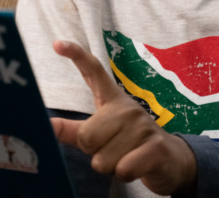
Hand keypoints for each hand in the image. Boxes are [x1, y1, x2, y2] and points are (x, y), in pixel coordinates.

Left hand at [50, 40, 198, 196]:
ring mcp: (143, 125)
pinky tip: (136, 166)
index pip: (93, 71)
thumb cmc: (128, 145)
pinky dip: (125, 174)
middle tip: (111, 150)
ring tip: (126, 157)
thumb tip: (48, 126)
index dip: (75, 55)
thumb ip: (73, 131)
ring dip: (111, 167)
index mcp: (112, 99)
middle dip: (93, 153)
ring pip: (102, 160)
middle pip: (86, 137)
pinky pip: (123, 170)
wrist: (171, 160)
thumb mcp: (100, 134)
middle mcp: (127, 107)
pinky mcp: (156, 146)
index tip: (57, 43)